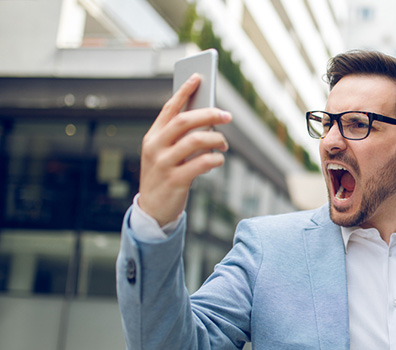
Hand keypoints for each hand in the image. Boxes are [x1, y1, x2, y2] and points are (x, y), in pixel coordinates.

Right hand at [138, 73, 231, 225]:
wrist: (152, 210)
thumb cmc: (164, 176)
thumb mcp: (165, 154)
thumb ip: (180, 138)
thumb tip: (208, 119)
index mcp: (153, 136)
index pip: (170, 108)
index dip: (184, 91)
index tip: (198, 76)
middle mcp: (156, 147)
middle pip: (185, 121)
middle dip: (209, 114)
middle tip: (227, 115)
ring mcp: (164, 163)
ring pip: (195, 140)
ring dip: (216, 139)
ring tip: (224, 144)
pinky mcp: (175, 180)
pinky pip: (201, 163)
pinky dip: (215, 159)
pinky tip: (218, 160)